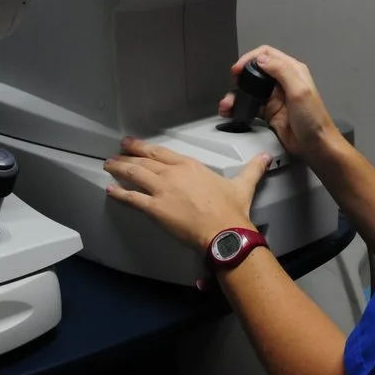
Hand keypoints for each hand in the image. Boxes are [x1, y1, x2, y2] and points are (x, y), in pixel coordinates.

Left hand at [103, 137, 270, 250]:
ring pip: (135, 175)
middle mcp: (172, 173)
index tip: (132, 143)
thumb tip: (265, 157)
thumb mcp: (243, 184)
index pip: (161, 153)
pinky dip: (119, 193)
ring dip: (119, 169)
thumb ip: (253, 169)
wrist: (224, 231)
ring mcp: (162, 190)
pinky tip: (110, 190)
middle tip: (116, 152)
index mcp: (190, 166)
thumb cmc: (232, 209)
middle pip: (144, 161)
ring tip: (108, 165)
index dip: (144, 147)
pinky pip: (132, 198)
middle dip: (127, 155)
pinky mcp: (155, 208)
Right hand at [221, 46, 340, 161]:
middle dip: (241, 76)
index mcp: (292, 71)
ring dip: (237, 94)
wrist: (316, 146)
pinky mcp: (269, 112)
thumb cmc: (313, 119)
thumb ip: (282, 71)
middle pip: (256, 70)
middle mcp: (283, 81)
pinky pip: (250, 105)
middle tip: (232, 85)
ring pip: (250, 88)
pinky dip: (239, 107)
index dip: (250, 58)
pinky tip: (231, 111)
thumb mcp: (300, 91)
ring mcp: (275, 97)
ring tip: (227, 104)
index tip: (238, 69)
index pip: (267, 54)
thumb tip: (261, 59)